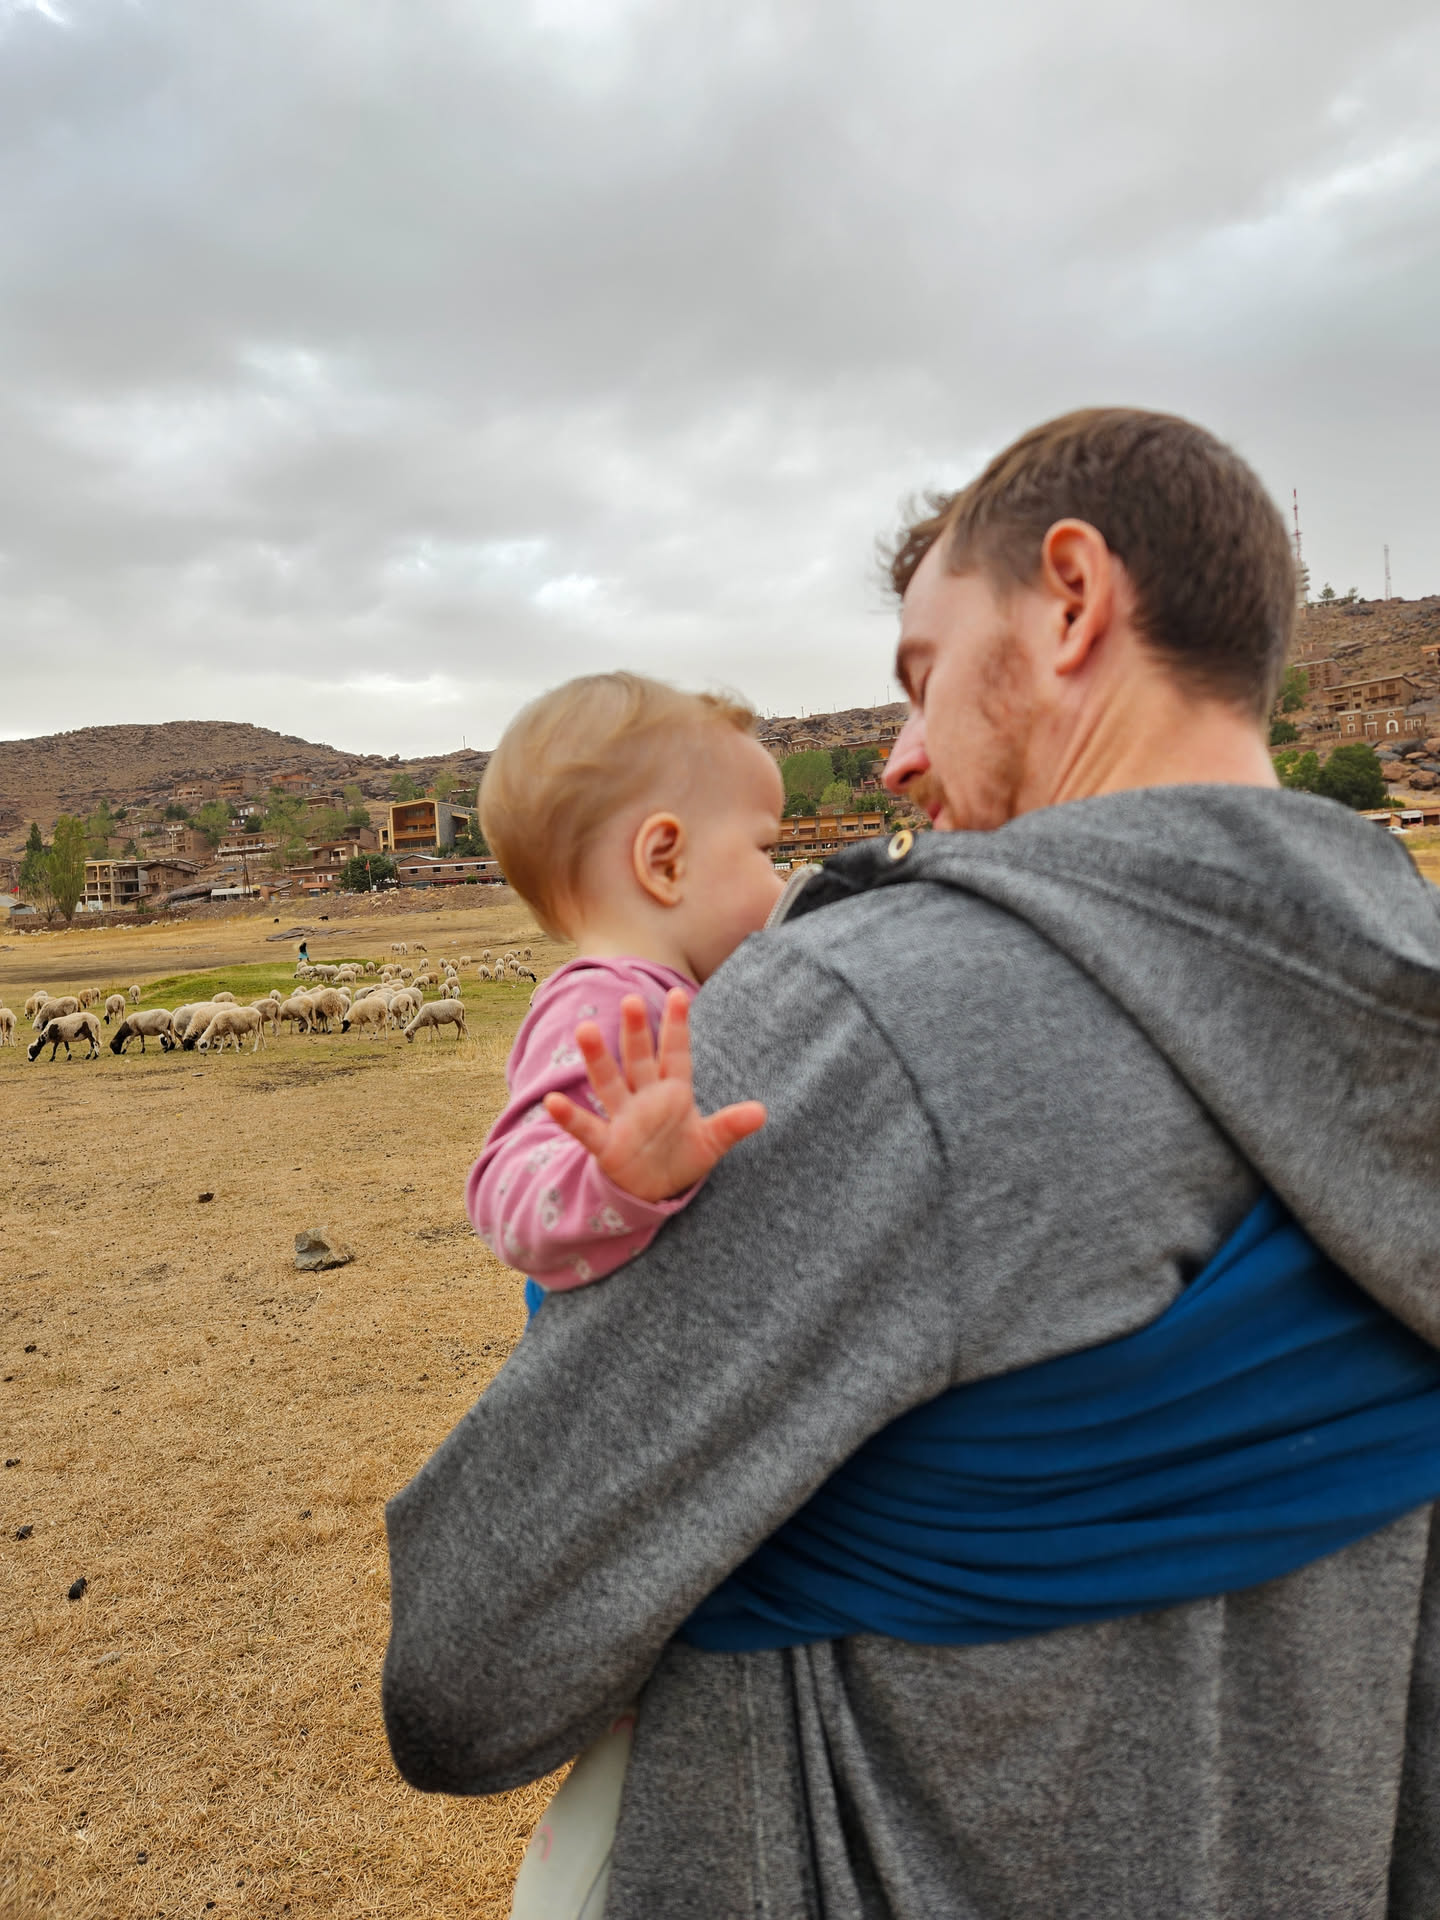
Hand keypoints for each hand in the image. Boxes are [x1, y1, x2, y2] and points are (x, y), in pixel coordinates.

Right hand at [542, 990, 766, 1202]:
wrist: (653, 1190)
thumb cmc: (681, 1156)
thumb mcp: (711, 1143)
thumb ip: (731, 1126)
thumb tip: (762, 1112)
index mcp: (672, 1091)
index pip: (675, 1053)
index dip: (677, 1027)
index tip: (680, 995)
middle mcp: (644, 1097)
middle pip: (639, 1059)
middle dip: (636, 1031)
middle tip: (632, 999)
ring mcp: (623, 1118)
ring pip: (608, 1083)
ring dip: (598, 1059)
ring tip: (585, 1030)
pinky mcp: (607, 1145)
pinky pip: (586, 1128)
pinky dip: (570, 1117)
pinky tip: (553, 1102)